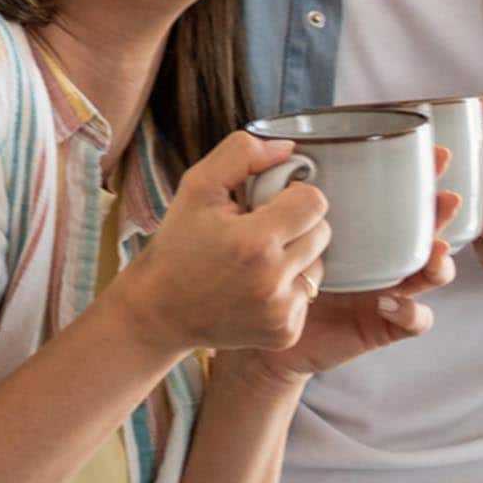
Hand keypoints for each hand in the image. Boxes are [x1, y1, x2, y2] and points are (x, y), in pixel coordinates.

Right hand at [116, 132, 330, 358]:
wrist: (160, 311)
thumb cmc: (179, 244)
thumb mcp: (197, 186)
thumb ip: (241, 154)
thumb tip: (288, 149)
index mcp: (254, 242)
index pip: (315, 202)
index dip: (292, 196)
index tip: (267, 205)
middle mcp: (273, 281)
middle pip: (322, 232)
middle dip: (296, 226)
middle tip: (260, 232)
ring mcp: (281, 312)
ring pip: (319, 265)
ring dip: (297, 257)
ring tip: (258, 261)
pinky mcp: (285, 333)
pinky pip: (308, 296)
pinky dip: (289, 288)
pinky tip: (257, 288)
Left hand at [233, 174, 459, 386]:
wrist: (263, 329)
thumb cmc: (273, 273)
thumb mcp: (281, 229)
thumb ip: (284, 194)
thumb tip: (284, 151)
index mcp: (364, 230)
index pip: (402, 200)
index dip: (424, 177)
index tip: (435, 154)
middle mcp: (382, 258)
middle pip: (427, 232)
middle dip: (442, 214)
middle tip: (446, 199)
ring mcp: (388, 291)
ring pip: (431, 276)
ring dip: (439, 264)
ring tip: (434, 253)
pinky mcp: (382, 325)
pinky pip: (413, 322)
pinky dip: (410, 312)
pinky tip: (390, 302)